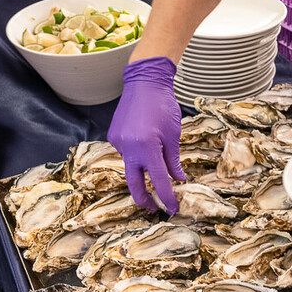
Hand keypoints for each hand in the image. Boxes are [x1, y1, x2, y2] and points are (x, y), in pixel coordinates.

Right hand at [107, 57, 185, 212]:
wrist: (143, 83)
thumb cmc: (163, 106)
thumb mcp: (173, 135)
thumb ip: (173, 160)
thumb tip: (178, 180)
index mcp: (147, 148)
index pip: (159, 181)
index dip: (167, 198)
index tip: (173, 208)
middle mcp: (129, 148)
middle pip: (134, 185)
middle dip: (145, 200)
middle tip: (155, 208)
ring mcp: (118, 143)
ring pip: (131, 166)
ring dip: (142, 171)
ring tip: (154, 161)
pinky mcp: (113, 137)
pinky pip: (126, 153)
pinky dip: (137, 155)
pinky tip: (144, 142)